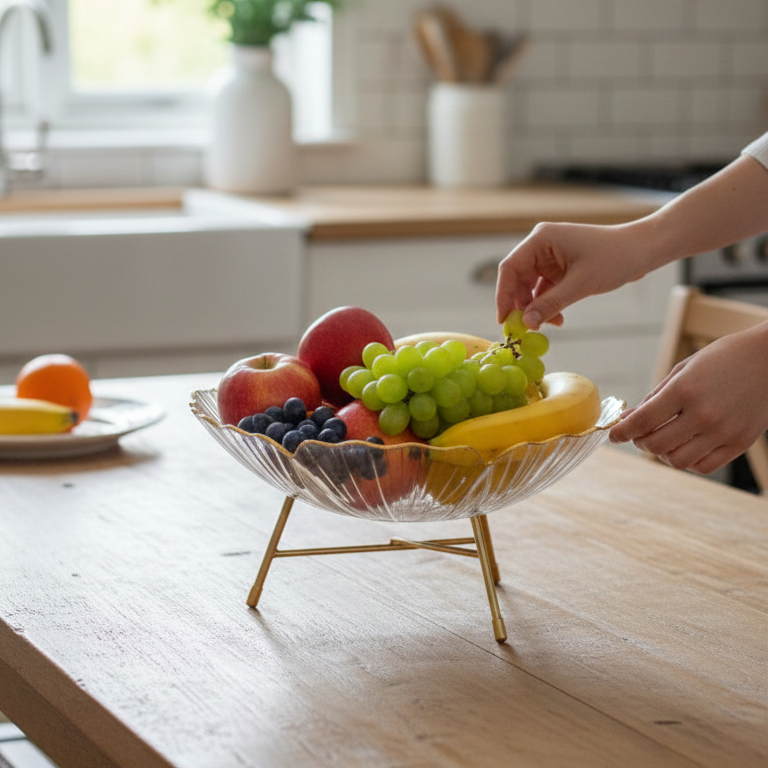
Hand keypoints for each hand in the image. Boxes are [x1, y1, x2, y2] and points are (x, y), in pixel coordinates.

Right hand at [495, 221, 648, 328]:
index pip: (510, 268)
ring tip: (548, 325)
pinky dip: (549, 305)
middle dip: (522, 305)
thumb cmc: (615, 257)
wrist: (643, 250)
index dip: (504, 295)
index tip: (504, 320)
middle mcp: (542, 246)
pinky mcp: (561, 268)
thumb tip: (527, 323)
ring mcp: (551, 257)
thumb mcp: (580, 284)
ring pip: (531, 288)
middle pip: (518, 280)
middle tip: (525, 329)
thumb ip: (550, 304)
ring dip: (537, 308)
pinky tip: (558, 319)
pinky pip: (546, 290)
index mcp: (541, 239)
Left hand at [609, 323, 767, 473]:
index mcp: (685, 390)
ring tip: (663, 439)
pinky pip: (703, 466)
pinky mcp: (740, 444)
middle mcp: (704, 414)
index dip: (621, 432)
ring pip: (677, 460)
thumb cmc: (723, 358)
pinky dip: (687, 461)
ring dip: (662, 453)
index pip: (641, 422)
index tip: (614, 434)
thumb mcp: (683, 370)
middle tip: (639, 434)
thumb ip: (654, 397)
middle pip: (655, 445)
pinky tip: (685, 446)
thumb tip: (627, 419)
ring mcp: (724, 432)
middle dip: (640, 441)